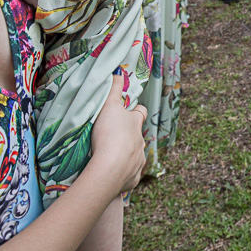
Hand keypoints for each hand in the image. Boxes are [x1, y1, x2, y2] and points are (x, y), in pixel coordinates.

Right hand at [89, 72, 147, 196]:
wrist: (110, 168)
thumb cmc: (109, 133)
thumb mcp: (109, 107)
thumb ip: (113, 89)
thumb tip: (118, 72)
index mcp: (135, 124)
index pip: (141, 112)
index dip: (136, 111)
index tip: (129, 111)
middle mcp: (141, 142)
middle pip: (138, 136)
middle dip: (128, 137)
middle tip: (113, 138)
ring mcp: (139, 161)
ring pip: (135, 155)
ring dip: (126, 156)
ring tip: (110, 158)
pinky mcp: (134, 178)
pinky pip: (130, 175)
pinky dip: (124, 174)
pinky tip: (113, 174)